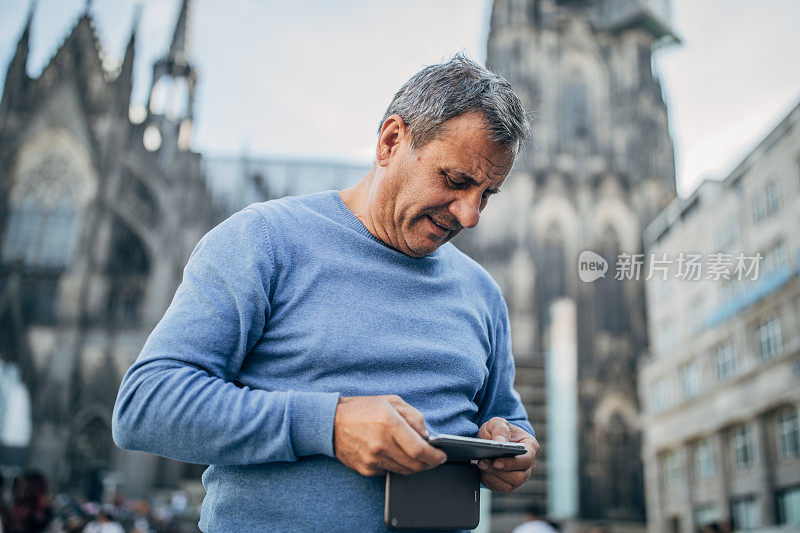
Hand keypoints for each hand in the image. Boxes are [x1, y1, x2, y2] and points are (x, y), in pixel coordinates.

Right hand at [333, 395, 447, 476]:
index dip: (435, 456)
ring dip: (414, 465)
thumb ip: (413, 416)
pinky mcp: (366, 469)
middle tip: (433, 458)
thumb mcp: (391, 401)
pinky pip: (389, 472)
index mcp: (389, 424)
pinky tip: (394, 455)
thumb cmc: (362, 409)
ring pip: (404, 471)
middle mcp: (381, 444)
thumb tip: (426, 434)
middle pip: (414, 464)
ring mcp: (372, 459)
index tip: (442, 456)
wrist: (330, 422)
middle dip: (428, 463)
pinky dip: (397, 466)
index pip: (419, 450)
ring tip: (415, 455)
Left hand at [474, 417, 538, 491]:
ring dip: (493, 477)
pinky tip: (482, 471)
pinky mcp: (509, 483)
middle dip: (499, 472)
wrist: (493, 439)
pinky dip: (489, 481)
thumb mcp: (498, 423)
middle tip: (483, 463)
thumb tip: (499, 441)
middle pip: (519, 477)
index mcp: (531, 447)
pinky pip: (500, 488)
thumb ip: (500, 429)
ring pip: (509, 485)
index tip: (496, 461)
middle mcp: (528, 465)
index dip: (511, 463)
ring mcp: (520, 476)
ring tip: (481, 465)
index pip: (526, 460)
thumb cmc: (500, 431)